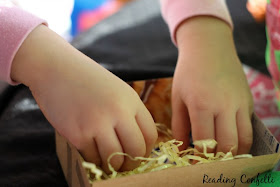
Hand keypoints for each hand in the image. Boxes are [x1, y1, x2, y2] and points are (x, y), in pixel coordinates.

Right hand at [11, 25, 157, 172]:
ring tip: (107, 160)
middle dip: (132, 163)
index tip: (138, 154)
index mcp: (131, 100)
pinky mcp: (78, 134)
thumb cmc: (87, 81)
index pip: (150, 135)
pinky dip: (93, 159)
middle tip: (124, 165)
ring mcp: (98, 123)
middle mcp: (118, 112)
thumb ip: (129, 114)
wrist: (56, 68)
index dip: (146, 150)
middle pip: (137, 150)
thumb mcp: (117, 90)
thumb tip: (137, 144)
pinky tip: (90, 149)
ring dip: (112, 165)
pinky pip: (93, 158)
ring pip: (115, 160)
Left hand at [172, 17, 252, 154]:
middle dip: (218, 160)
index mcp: (202, 106)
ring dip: (234, 153)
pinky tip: (231, 139)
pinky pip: (249, 126)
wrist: (209, 47)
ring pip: (244, 140)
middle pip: (228, 146)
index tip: (195, 165)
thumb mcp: (178, 98)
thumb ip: (179, 126)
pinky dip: (242, 138)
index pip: (205, 143)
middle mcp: (224, 106)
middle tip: (209, 162)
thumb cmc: (188, 72)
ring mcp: (240, 103)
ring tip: (222, 155)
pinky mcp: (249, 100)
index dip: (199, 158)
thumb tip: (184, 149)